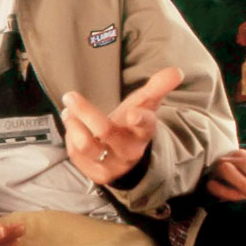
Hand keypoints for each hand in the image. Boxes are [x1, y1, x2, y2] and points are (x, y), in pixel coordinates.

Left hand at [60, 67, 182, 184]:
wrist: (125, 156)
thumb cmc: (132, 123)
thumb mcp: (145, 105)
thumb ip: (158, 86)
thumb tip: (176, 71)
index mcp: (144, 131)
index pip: (146, 125)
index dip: (140, 119)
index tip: (133, 113)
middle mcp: (129, 151)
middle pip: (106, 131)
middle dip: (85, 111)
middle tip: (70, 95)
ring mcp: (113, 165)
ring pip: (86, 146)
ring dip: (73, 124)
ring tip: (69, 111)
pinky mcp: (96, 174)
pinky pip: (76, 155)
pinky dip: (71, 137)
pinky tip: (72, 127)